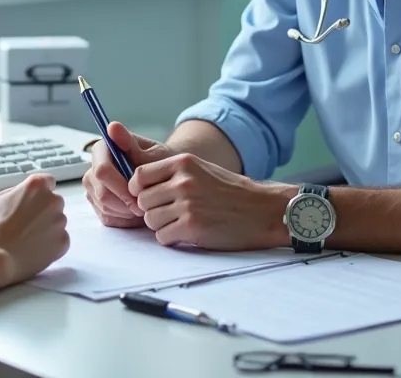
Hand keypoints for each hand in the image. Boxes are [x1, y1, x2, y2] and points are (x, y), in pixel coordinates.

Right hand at [0, 173, 69, 283]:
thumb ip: (18, 192)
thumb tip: (25, 195)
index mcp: (37, 186)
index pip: (48, 181)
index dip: (40, 192)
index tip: (34, 201)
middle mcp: (53, 200)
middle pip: (54, 202)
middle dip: (44, 211)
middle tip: (27, 224)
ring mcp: (60, 221)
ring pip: (58, 222)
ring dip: (48, 227)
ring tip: (28, 239)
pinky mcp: (64, 241)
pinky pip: (61, 239)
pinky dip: (52, 244)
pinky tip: (35, 249)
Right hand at [82, 121, 174, 227]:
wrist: (164, 177)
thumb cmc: (159, 163)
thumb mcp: (151, 152)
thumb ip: (131, 144)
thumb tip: (112, 126)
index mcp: (102, 150)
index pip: (102, 171)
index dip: (121, 187)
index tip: (140, 194)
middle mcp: (92, 168)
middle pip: (101, 193)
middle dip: (125, 203)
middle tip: (146, 206)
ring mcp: (93, 187)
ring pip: (104, 207)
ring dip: (127, 212)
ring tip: (145, 206)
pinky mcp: (97, 204)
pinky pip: (107, 217)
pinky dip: (124, 219)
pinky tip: (137, 212)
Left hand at [130, 153, 289, 249]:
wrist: (263, 210)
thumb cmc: (231, 192)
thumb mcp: (201, 170)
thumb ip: (173, 174)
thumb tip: (139, 186)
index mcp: (183, 163)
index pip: (139, 175)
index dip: (138, 189)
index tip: (146, 197)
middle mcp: (183, 181)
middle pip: (142, 200)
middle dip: (151, 210)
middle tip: (168, 214)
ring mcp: (187, 204)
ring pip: (150, 219)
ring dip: (160, 225)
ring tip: (180, 223)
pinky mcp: (192, 226)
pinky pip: (162, 236)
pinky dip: (170, 238)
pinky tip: (186, 233)